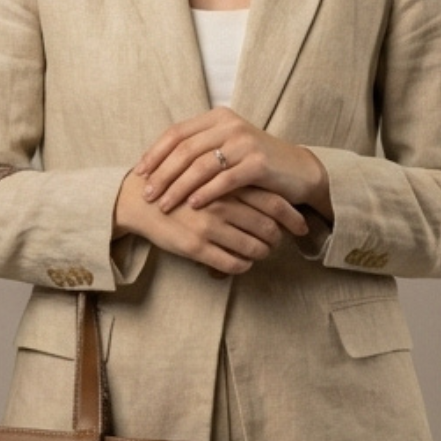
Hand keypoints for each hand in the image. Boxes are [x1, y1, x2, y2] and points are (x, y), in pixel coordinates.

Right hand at [114, 170, 307, 275]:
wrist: (139, 200)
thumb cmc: (177, 185)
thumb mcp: (207, 173)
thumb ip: (234, 180)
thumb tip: (268, 193)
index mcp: (226, 184)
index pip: (272, 201)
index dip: (291, 216)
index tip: (301, 225)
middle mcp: (221, 204)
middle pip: (267, 226)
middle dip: (279, 238)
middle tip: (280, 242)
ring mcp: (208, 226)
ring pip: (252, 248)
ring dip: (262, 254)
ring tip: (261, 253)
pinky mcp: (195, 246)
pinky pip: (231, 263)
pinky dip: (243, 266)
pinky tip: (242, 263)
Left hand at [135, 108, 332, 219]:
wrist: (298, 171)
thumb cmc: (255, 164)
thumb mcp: (226, 149)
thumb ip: (198, 150)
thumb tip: (156, 165)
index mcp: (217, 118)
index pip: (177, 132)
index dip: (155, 153)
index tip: (139, 173)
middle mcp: (230, 125)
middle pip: (185, 149)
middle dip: (162, 174)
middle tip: (147, 194)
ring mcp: (245, 142)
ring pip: (201, 165)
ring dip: (178, 187)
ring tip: (163, 205)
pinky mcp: (258, 163)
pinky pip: (224, 180)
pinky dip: (205, 193)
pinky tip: (192, 206)